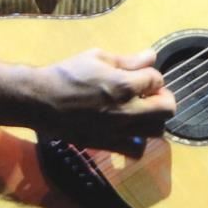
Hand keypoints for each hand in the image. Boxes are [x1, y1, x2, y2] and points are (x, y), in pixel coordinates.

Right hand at [35, 48, 175, 153]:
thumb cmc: (68, 73)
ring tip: (142, 109)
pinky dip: (139, 140)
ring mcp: (118, 131)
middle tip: (150, 92)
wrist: (41, 100)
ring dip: (154, 118)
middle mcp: (126, 111)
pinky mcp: (107, 145)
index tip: (141, 73)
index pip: (156, 80)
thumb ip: (128, 60)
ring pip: (156, 131)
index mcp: (124, 85)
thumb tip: (152, 57)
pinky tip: (130, 128)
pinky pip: (135, 150)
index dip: (151, 74)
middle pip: (166, 109)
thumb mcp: (98, 57)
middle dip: (163, 97)